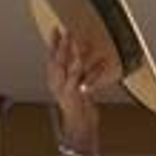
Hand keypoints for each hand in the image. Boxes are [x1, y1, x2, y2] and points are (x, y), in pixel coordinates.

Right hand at [45, 29, 105, 150]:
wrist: (79, 127)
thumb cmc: (79, 107)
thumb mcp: (74, 86)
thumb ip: (74, 73)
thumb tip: (77, 56)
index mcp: (54, 81)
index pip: (51, 58)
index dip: (52, 43)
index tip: (55, 29)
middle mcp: (58, 85)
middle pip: (58, 61)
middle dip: (62, 45)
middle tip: (67, 31)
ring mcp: (67, 91)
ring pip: (71, 68)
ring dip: (76, 54)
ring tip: (80, 41)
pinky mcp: (79, 97)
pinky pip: (88, 81)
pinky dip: (97, 70)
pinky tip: (104, 61)